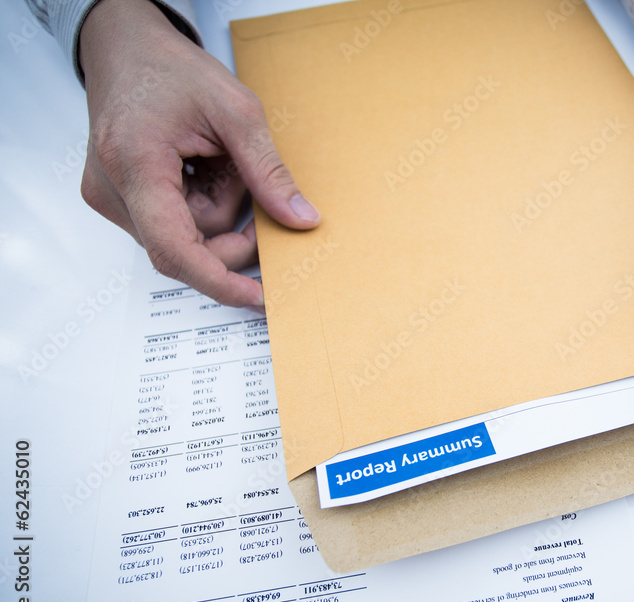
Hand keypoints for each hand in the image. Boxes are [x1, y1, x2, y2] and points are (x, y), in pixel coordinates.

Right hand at [78, 0, 320, 308]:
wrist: (125, 48)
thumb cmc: (170, 69)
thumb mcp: (236, 110)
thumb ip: (267, 171)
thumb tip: (300, 220)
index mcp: (134, 163)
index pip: (174, 248)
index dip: (219, 281)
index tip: (256, 296)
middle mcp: (111, 189)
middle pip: (186, 247)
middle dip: (230, 228)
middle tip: (248, 185)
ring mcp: (109, 198)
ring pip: (183, 238)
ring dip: (215, 210)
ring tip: (216, 162)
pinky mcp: (117, 201)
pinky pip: (172, 225)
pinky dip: (198, 205)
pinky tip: (199, 169)